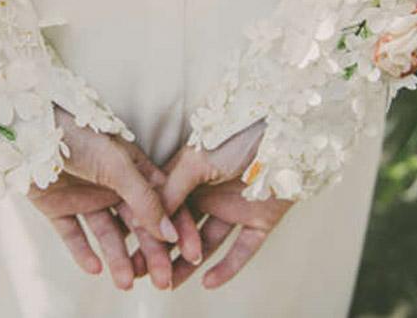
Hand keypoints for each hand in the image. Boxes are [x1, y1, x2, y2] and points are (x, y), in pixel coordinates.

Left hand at [28, 106, 200, 289]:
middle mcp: (112, 186)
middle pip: (138, 225)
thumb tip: (171, 232)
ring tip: (126, 283)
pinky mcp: (58, 208)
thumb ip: (144, 198)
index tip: (193, 253)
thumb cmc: (80, 136)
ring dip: (118, 258)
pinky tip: (95, 268)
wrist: (31, 127)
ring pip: (107, 234)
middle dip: (152, 253)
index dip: (178, 227)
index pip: (162, 203)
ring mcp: (85, 197)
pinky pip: (74, 235)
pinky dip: (83, 252)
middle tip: (163, 281)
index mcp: (133, 170)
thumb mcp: (118, 165)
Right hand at [158, 121, 293, 288]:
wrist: (284, 132)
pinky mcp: (260, 219)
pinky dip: (228, 267)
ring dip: (189, 264)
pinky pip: (242, 249)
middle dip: (164, 252)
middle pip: (183, 230)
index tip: (132, 250)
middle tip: (146, 275)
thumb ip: (172, 188)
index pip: (165, 210)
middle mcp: (209, 194)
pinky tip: (209, 281)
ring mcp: (234, 207)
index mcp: (190, 177)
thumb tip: (147, 215)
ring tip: (171, 284)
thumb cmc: (237, 136)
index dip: (149, 229)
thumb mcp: (196, 160)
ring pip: (207, 243)